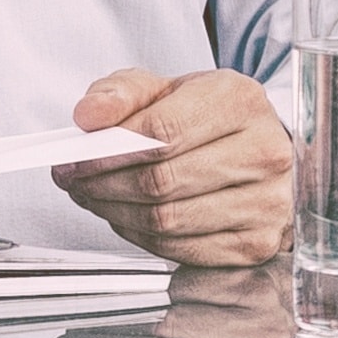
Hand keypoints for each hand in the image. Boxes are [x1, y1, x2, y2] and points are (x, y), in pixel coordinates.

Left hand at [54, 69, 296, 266]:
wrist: (258, 149)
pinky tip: (126, 217)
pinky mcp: (255, 244)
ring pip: (167, 220)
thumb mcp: (167, 89)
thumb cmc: (208, 119)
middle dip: (102, 184)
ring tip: (93, 196)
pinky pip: (179, 248)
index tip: (72, 158)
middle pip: (161, 181)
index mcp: (240, 101)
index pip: (162, 132)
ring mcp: (265, 203)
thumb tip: (88, 115)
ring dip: (115, 212)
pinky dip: (141, 236)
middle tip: (73, 180)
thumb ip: (122, 93)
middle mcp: (263, 152)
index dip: (107, 151)